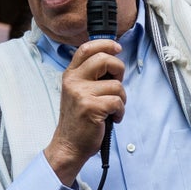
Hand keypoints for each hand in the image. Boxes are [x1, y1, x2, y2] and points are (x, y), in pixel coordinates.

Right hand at [44, 38, 124, 185]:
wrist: (69, 145)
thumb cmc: (79, 120)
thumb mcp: (78, 92)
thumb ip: (90, 77)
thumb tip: (113, 61)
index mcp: (70, 75)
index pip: (86, 48)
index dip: (105, 44)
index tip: (117, 48)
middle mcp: (73, 81)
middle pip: (104, 59)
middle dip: (119, 69)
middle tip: (117, 84)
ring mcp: (81, 94)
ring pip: (117, 85)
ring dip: (121, 99)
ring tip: (112, 109)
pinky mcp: (91, 108)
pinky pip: (118, 102)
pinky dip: (120, 111)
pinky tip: (113, 118)